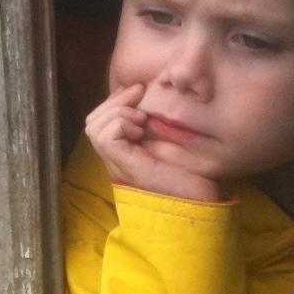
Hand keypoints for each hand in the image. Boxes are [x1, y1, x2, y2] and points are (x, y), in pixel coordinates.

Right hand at [84, 83, 222, 201]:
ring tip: (141, 119)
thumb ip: (154, 126)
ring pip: (94, 127)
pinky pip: (106, 136)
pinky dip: (121, 124)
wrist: (200, 202)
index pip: (100, 121)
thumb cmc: (192, 177)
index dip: (114, 101)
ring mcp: (118, 165)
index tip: (138, 91)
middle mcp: (115, 161)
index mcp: (124, 155)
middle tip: (139, 98)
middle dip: (114, 102)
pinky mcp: (125, 167)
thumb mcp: (170, 143)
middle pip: (92, 122)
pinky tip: (142, 130)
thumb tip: (146, 96)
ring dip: (118, 113)